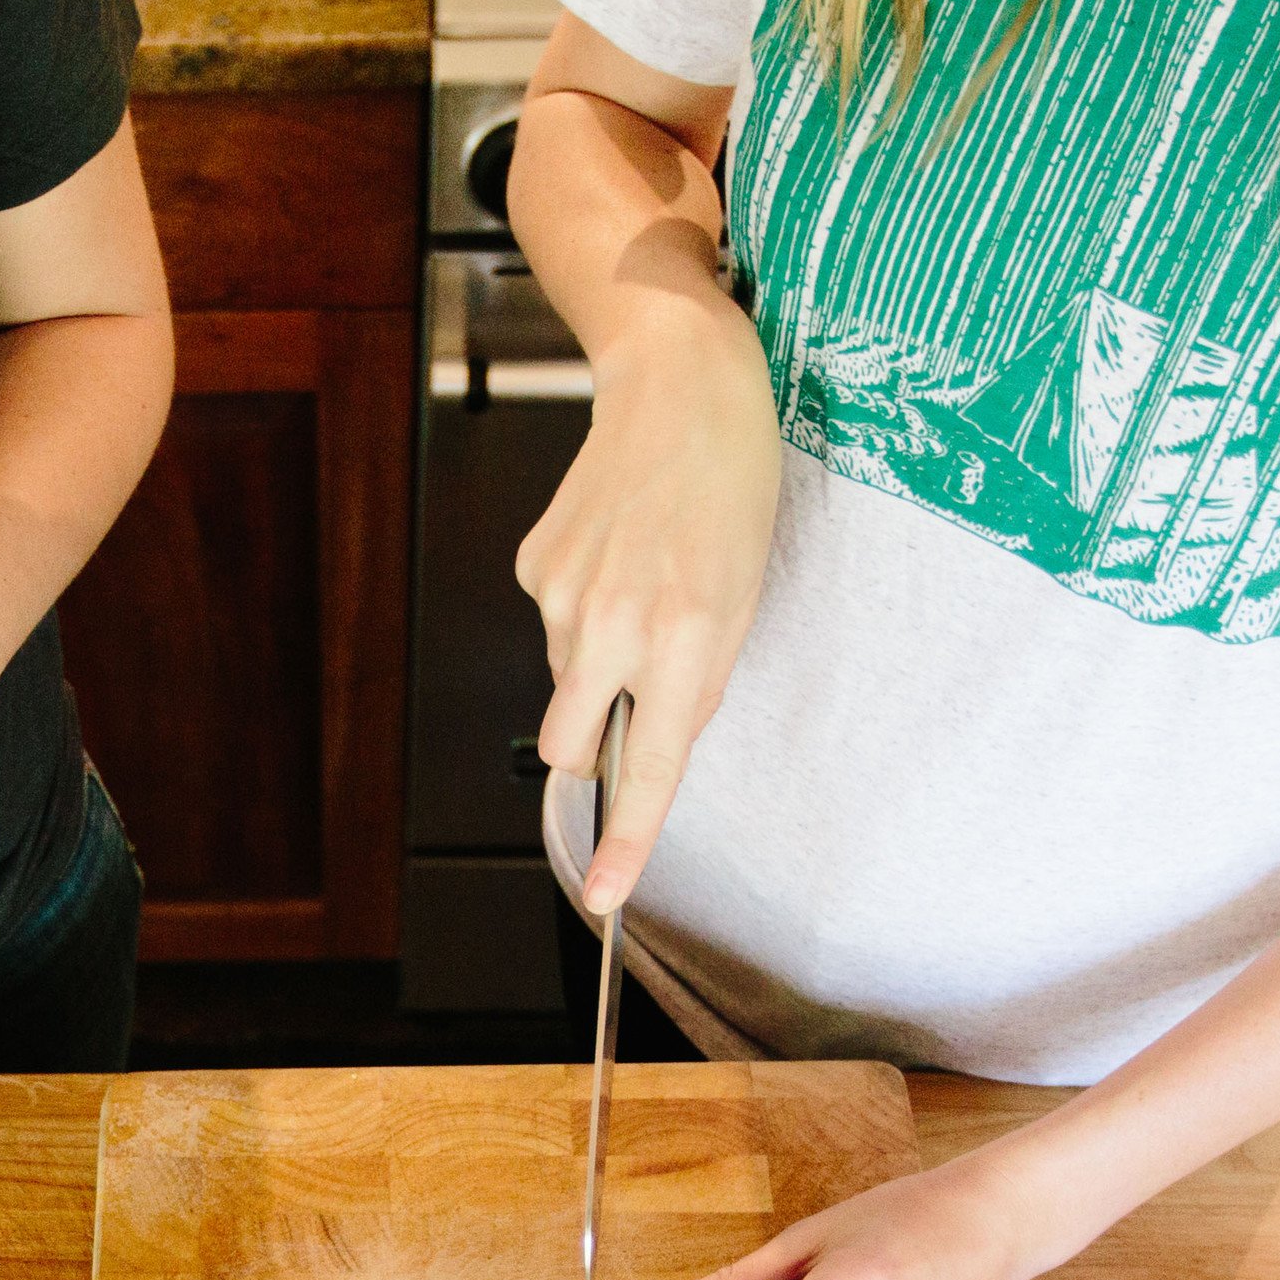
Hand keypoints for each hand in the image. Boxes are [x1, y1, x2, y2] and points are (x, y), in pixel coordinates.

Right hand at [517, 310, 782, 913]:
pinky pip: (551, 621)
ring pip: (565, 676)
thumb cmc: (732, 487)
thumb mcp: (744, 595)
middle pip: (569, 743)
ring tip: (642, 578)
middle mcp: (619, 625)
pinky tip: (612, 549)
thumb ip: (695, 679)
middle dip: (588, 741)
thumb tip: (646, 735)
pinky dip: (580, 604)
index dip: (628, 839)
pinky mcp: (535, 563)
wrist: (680, 384)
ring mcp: (567, 594)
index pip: (652, 765)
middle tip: (629, 685)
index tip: (604, 895)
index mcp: (690, 638)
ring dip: (596, 654)